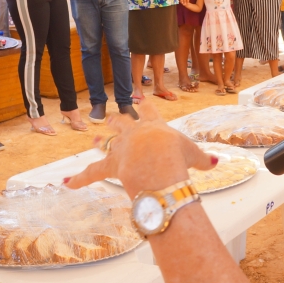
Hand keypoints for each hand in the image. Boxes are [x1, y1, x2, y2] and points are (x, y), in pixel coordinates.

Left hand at [66, 103, 216, 197]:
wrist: (157, 160)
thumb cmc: (176, 154)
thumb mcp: (193, 155)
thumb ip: (202, 159)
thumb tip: (215, 162)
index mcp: (154, 126)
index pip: (149, 111)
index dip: (145, 105)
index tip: (140, 99)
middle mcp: (135, 133)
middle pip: (124, 122)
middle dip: (118, 119)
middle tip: (112, 116)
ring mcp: (121, 148)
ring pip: (108, 141)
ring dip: (101, 139)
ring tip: (94, 137)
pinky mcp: (110, 165)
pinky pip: (92, 172)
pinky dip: (80, 179)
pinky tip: (68, 183)